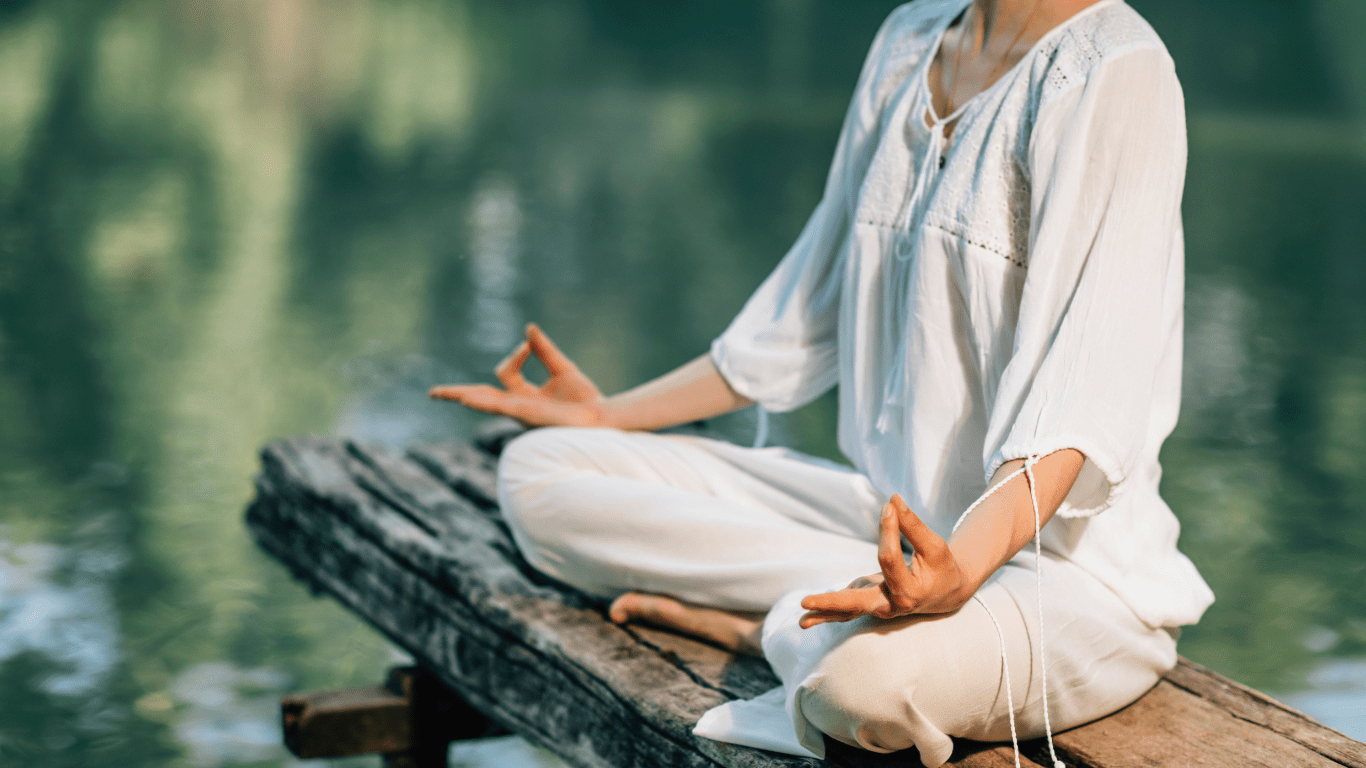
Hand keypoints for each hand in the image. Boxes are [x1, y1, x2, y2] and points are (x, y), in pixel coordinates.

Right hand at [429, 324, 605, 427]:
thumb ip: (544, 350)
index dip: (515, 354)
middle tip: (433, 393)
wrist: (601, 416)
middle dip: (457, 393)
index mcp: (525, 397)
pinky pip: (500, 407)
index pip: (505, 372)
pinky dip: (482, 402)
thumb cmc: (586, 399)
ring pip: (484, 403)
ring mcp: (520, 412)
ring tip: (439, 394)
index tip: (530, 345)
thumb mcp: (562, 368)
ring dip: (462, 396)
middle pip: (480, 397)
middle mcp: (518, 407)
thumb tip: (529, 329)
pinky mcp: (527, 415)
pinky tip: (466, 399)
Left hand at [799, 494, 970, 628]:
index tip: (889, 507)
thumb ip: (912, 526)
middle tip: (804, 601)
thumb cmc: (941, 567)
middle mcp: (891, 606)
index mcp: (910, 593)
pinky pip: (845, 609)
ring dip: (822, 613)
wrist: (946, 593)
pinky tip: (805, 618)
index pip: (889, 559)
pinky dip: (826, 612)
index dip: (888, 531)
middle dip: (831, 602)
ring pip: (847, 611)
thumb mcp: (934, 546)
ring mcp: (877, 607)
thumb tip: (892, 499)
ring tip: (800, 620)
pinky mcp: (867, 602)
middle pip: (856, 604)